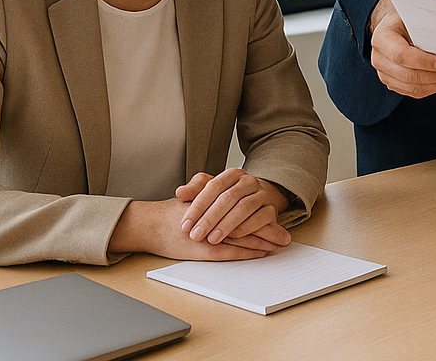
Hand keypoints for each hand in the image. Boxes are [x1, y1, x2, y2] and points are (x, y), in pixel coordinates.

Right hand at [107, 195, 288, 260]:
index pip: (243, 207)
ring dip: (262, 242)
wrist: (150, 226)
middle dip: (268, 230)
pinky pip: (232, 252)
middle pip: (248, 222)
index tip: (275, 216)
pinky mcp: (205, 250)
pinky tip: (260, 253)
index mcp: (215, 203)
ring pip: (244, 237)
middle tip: (285, 237)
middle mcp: (215, 217)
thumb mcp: (192, 193)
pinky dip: (248, 252)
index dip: (260, 212)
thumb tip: (220, 182)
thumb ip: (206, 187)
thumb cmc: (173, 212)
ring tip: (278, 245)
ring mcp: (211, 234)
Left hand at [177, 168, 291, 244]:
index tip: (185, 224)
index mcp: (232, 174)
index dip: (198, 206)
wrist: (256, 200)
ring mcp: (262, 195)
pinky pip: (261, 218)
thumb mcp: (210, 191)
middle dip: (210, 219)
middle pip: (228, 198)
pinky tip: (233, 237)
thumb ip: (194, 190)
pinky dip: (247, 228)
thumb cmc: (228, 197)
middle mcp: (249, 182)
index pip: (213, 187)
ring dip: (227, 225)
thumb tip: (180, 192)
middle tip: (196, 235)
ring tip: (212, 239)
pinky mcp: (271, 209)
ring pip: (245, 207)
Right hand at [369, 0, 435, 97]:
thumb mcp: (414, 16)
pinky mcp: (392, 83)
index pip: (401, 55)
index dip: (423, 62)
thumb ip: (426, 26)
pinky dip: (432, 88)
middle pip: (408, 75)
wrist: (395, 27)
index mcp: (382, 38)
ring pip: (412, 87)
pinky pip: (413, 92)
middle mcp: (379, 58)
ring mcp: (384, 74)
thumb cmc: (407, 19)